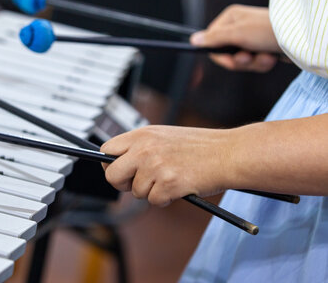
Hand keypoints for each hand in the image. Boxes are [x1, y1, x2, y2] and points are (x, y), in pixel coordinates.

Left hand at [101, 126, 233, 206]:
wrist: (229, 153)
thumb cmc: (199, 146)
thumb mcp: (164, 136)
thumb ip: (141, 147)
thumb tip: (118, 163)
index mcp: (142, 134)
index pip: (107, 149)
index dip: (110, 164)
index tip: (119, 171)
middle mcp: (144, 149)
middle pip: (112, 175)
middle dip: (122, 184)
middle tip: (138, 184)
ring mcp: (156, 166)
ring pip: (136, 192)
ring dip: (152, 192)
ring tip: (171, 179)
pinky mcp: (168, 184)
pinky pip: (154, 201)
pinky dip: (166, 200)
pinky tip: (179, 187)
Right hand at [190, 5, 280, 71]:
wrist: (299, 38)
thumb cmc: (267, 30)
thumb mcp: (237, 34)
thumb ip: (214, 38)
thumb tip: (193, 40)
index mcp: (230, 18)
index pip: (212, 41)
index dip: (220, 54)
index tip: (229, 60)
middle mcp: (239, 27)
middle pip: (226, 53)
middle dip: (240, 60)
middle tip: (249, 57)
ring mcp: (252, 38)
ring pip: (241, 60)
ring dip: (253, 63)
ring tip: (265, 56)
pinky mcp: (263, 47)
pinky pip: (254, 62)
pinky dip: (262, 63)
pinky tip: (272, 57)